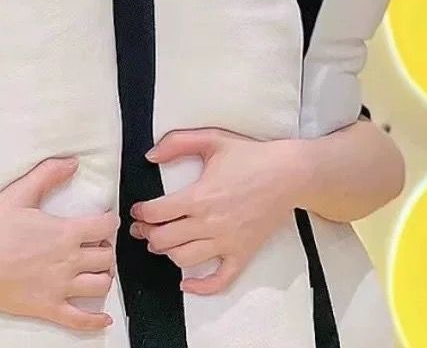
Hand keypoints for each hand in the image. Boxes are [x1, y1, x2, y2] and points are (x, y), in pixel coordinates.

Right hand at [0, 158, 118, 330]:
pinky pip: (80, 320)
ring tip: (97, 270)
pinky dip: (96, 321)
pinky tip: (104, 318)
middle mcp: (69, 261)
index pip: (105, 227)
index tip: (105, 220)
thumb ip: (47, 174)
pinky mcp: (48, 308)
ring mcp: (60, 288)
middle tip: (97, 244)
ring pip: (100, 285)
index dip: (109, 221)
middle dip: (107, 248)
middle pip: (107, 257)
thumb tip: (73, 162)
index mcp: (65, 232)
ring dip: (104, 276)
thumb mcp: (19, 192)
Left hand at [129, 129, 300, 295]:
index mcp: (199, 196)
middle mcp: (210, 223)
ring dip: (167, 253)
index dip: (141, 213)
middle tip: (142, 227)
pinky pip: (220, 280)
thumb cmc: (250, 155)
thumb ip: (176, 143)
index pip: (157, 213)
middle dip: (148, 234)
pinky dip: (201, 287)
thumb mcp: (211, 138)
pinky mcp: (243, 254)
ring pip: (185, 260)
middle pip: (165, 240)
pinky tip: (186, 284)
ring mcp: (227, 242)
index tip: (137, 211)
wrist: (289, 174)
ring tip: (161, 243)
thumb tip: (150, 156)